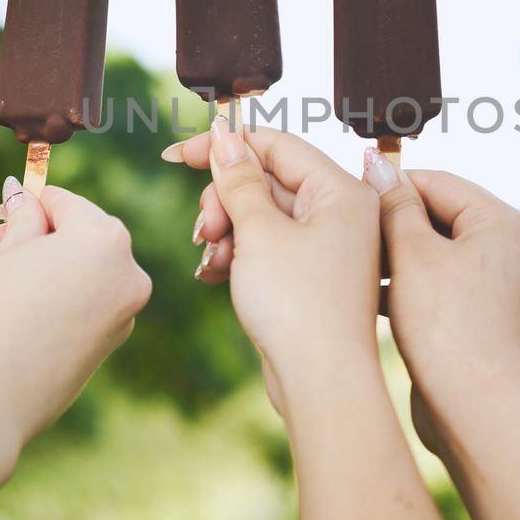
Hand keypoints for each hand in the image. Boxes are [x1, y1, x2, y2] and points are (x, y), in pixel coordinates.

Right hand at [0, 177, 150, 438]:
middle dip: (19, 242)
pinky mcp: (107, 345)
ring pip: (68, 277)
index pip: (65, 204)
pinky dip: (40, 298)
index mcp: (107, 239)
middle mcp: (127, 275)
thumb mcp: (7, 255)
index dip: (25, 204)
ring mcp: (122, 314)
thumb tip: (24, 194)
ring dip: (20, 272)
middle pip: (70, 241)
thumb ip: (24, 219)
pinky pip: (74, 306)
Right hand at [165, 119, 453, 519]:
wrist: (321, 384)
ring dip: (228, 229)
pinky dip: (240, 254)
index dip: (223, 146)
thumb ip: (238, 179)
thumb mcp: (259, 232)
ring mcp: (330, 247)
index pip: (276, 145)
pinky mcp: (314, 277)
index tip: (176, 156)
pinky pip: (270, 247)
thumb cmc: (299, 306)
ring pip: (264, 215)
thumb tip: (225, 135)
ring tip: (210, 256)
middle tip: (204, 228)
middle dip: (225, 199)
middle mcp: (344, 214)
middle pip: (268, 180)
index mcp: (343, 191)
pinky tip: (213, 274)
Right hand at [361, 159, 519, 449]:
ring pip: (434, 253)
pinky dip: (407, 285)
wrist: (475, 405)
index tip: (348, 191)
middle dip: (391, 224)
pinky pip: (439, 285)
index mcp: (504, 221)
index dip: (389, 185)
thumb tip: (378, 162)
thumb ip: (393, 205)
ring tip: (354, 263)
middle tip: (346, 230)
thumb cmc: (448, 327)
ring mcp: (499, 283)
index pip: (438, 182)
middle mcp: (510, 248)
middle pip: (438, 215)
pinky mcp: (482, 315)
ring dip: (394, 257)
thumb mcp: (412, 254)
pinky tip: (369, 295)